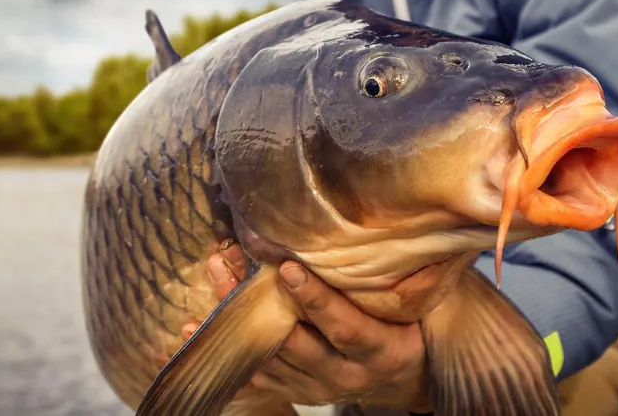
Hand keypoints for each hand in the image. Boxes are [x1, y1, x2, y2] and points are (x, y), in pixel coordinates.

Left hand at [182, 243, 433, 410]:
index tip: (287, 267)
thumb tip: (420, 227)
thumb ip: (420, 278)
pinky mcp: (294, 390)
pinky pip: (252, 374)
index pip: (346, 328)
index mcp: (381, 352)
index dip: (316, 300)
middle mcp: (346, 376)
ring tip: (214, 273)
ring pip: (269, 355)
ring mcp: (316, 387)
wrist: (406, 378)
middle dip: (260, 302)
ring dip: (235, 317)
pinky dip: (222, 350)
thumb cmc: (415, 328)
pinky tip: (191, 329)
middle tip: (231, 262)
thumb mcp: (426, 307)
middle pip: (296, 342)